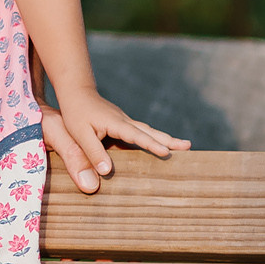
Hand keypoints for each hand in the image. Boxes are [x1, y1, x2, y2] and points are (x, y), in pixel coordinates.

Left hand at [43, 90, 188, 192]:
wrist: (76, 91)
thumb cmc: (76, 113)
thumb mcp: (80, 134)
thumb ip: (93, 152)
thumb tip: (107, 172)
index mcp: (116, 123)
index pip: (137, 135)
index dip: (151, 145)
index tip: (167, 152)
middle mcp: (125, 121)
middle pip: (150, 132)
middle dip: (169, 140)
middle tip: (188, 147)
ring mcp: (125, 121)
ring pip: (148, 131)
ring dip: (165, 138)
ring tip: (183, 146)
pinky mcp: (122, 123)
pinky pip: (141, 132)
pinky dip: (153, 138)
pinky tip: (159, 144)